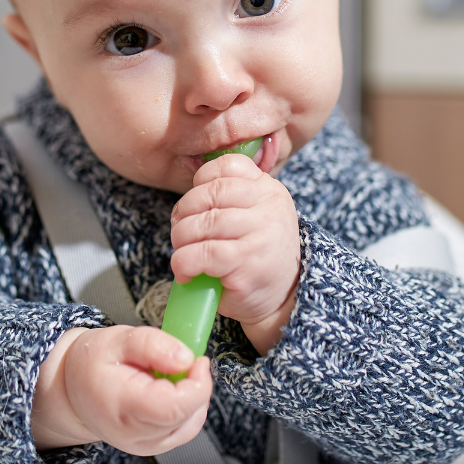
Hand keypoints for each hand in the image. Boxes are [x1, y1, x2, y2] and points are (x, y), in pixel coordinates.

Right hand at [31, 326, 211, 454]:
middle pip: (188, 415)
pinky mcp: (154, 446)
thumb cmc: (92, 364)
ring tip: (166, 375)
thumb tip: (185, 358)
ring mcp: (146, 445)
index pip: (175, 407)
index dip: (197, 383)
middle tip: (176, 361)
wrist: (72, 391)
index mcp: (124, 406)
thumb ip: (152, 344)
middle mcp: (135, 434)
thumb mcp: (117, 339)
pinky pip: (186, 428)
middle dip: (195, 384)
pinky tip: (169, 390)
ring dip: (192, 396)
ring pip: (192, 422)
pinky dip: (188, 407)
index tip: (196, 360)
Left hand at [170, 154, 300, 354]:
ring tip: (184, 253)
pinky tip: (186, 272)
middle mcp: (269, 208)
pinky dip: (184, 262)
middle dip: (184, 213)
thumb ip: (230, 197)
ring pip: (203, 223)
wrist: (282, 297)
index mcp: (269, 190)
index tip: (196, 204)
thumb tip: (184, 202)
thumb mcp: (255, 216)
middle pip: (210, 193)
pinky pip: (203, 253)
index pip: (228, 166)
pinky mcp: (247, 264)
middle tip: (182, 232)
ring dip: (181, 239)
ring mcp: (260, 235)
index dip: (201, 181)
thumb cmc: (258, 255)